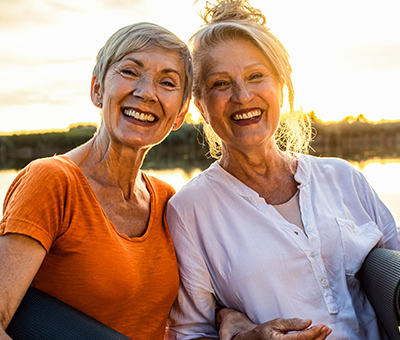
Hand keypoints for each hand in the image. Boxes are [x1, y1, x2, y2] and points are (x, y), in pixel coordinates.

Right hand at [217, 308, 331, 339]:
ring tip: (325, 332)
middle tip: (327, 328)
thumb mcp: (276, 323)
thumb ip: (292, 323)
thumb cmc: (266, 331)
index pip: (301, 339)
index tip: (323, 326)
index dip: (314, 333)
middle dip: (319, 337)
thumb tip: (308, 321)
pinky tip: (317, 338)